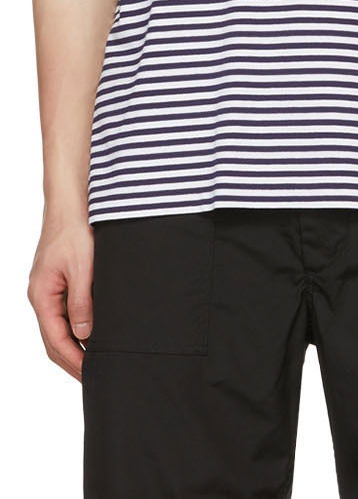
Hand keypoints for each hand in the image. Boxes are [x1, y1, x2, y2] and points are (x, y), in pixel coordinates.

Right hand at [27, 211, 93, 381]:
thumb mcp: (82, 268)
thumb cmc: (74, 230)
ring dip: (73, 346)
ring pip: (57, 327)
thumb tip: (83, 336)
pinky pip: (62, 312)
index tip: (91, 375)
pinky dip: (74, 329)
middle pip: (53, 339)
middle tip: (92, 377)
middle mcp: (40, 296)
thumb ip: (81, 303)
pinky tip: (90, 333)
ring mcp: (47, 289)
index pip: (55, 340)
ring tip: (93, 362)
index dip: (73, 361)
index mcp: (42, 296)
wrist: (70, 203)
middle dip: (71, 361)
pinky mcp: (56, 281)